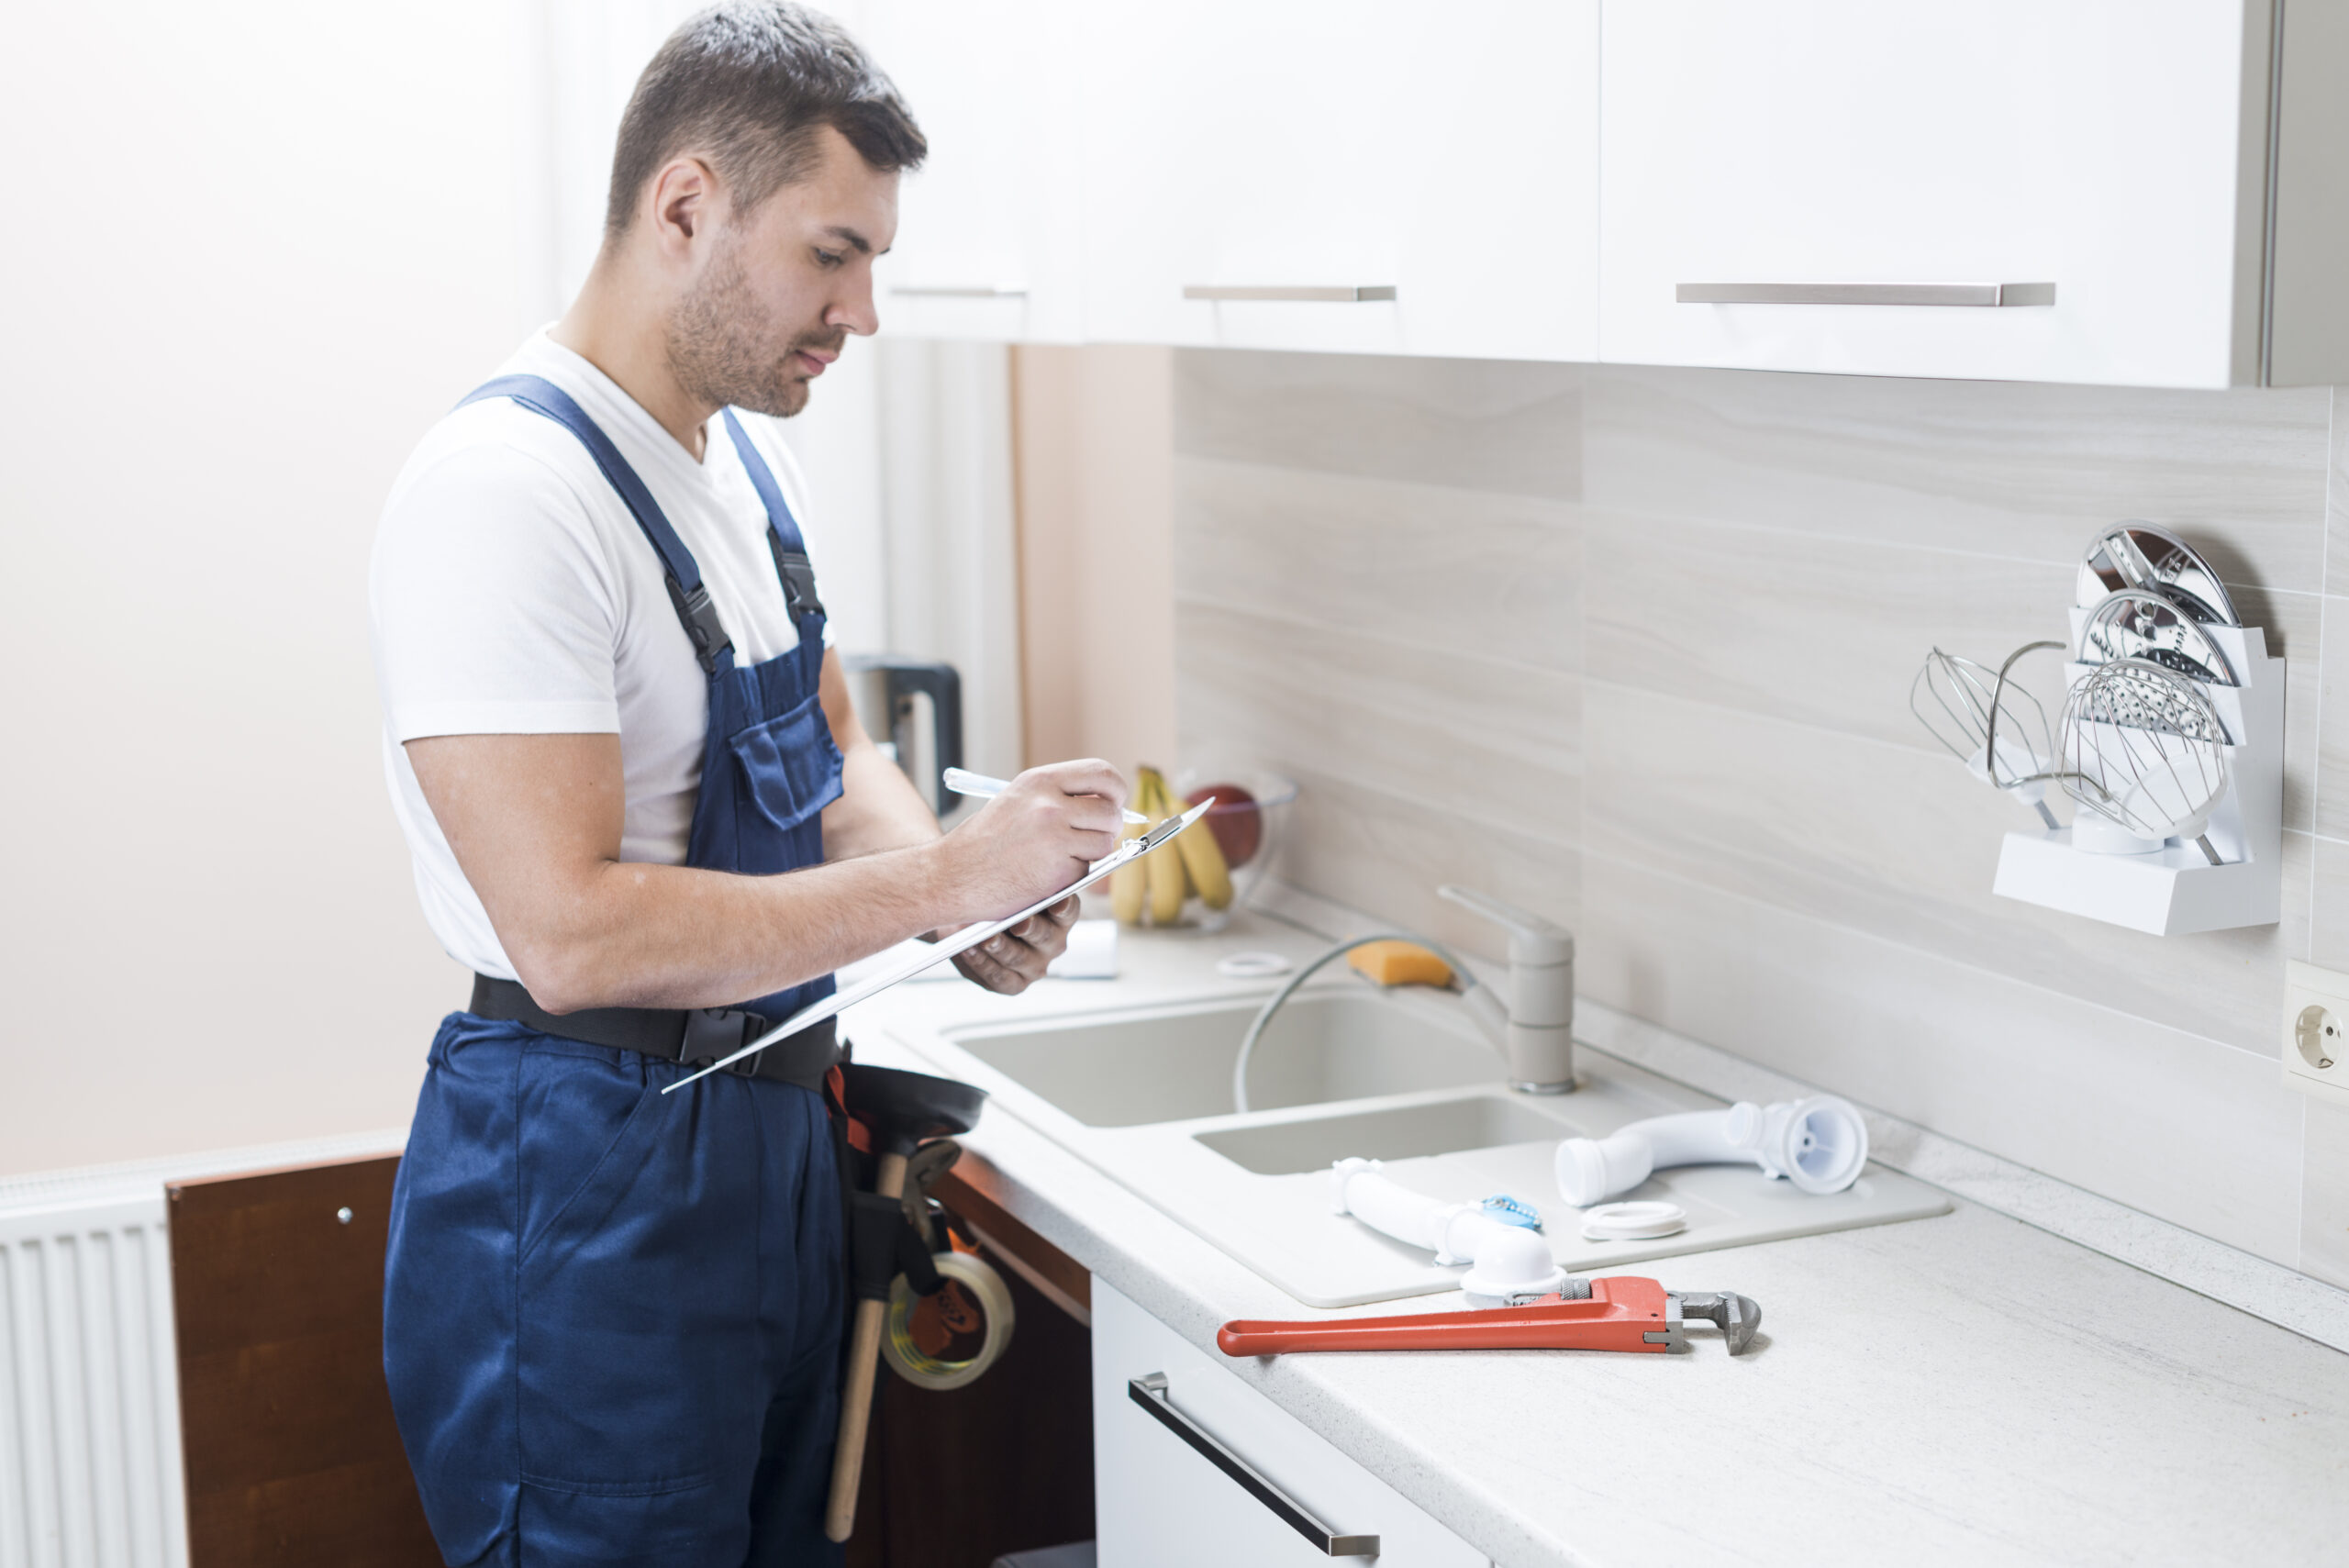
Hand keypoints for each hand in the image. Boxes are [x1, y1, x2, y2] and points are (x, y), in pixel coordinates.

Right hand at [932, 759, 1125, 923]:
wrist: (951, 876)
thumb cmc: (983, 842)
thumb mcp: (1017, 801)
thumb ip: (1057, 796)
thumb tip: (1104, 803)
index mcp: (1040, 781)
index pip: (1102, 774)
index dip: (1115, 791)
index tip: (1114, 803)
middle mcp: (1050, 804)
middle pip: (1111, 811)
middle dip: (1109, 826)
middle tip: (1095, 835)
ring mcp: (1056, 837)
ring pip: (1104, 843)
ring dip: (1091, 853)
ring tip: (1061, 856)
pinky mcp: (1059, 870)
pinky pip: (1086, 870)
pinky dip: (1072, 875)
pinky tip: (1044, 873)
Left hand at [951, 896, 1078, 994]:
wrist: (966, 926)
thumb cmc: (993, 900)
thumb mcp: (1006, 887)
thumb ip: (1014, 884)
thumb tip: (1010, 874)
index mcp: (1058, 916)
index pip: (1068, 910)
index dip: (1064, 907)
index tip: (1057, 903)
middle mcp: (1052, 942)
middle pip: (1045, 936)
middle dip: (1030, 928)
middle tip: (1018, 923)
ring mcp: (1035, 966)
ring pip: (1019, 958)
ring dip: (1001, 948)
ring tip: (986, 938)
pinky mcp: (1014, 984)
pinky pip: (1000, 977)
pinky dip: (983, 963)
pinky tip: (970, 950)